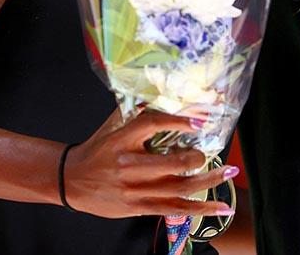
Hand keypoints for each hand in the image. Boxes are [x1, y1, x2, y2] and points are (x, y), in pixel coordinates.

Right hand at [62, 107, 236, 218]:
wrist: (71, 180)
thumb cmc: (98, 148)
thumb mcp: (113, 125)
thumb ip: (137, 109)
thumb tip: (165, 90)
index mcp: (121, 139)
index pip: (153, 125)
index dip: (179, 122)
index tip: (200, 122)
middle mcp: (128, 165)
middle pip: (171, 163)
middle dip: (197, 157)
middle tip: (207, 152)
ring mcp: (134, 190)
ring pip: (178, 188)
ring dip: (208, 182)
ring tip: (228, 173)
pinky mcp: (138, 207)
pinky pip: (174, 209)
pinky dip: (200, 209)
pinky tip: (219, 208)